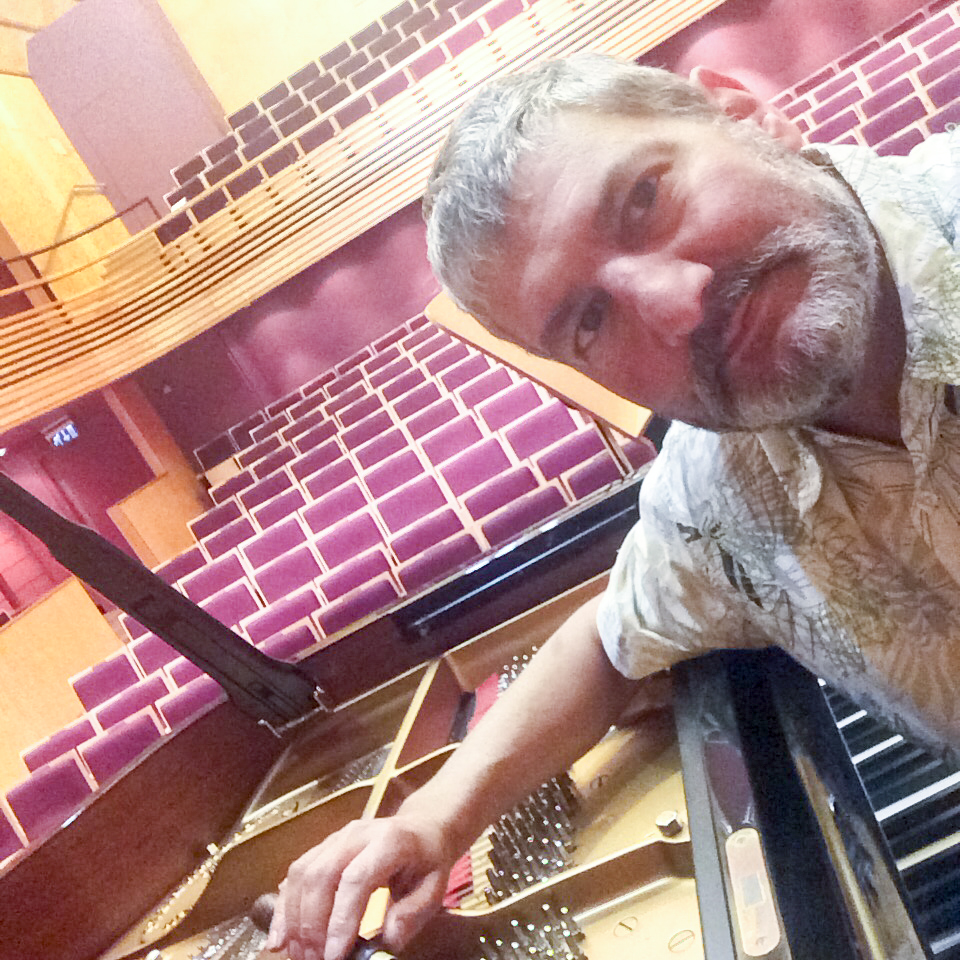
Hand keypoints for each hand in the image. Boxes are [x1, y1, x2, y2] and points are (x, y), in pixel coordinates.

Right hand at [265, 812, 455, 959]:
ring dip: (294, 919)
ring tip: (299, 954)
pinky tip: (281, 936)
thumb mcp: (434, 888)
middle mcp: (357, 834)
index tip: (334, 956)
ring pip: (303, 873)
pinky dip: (284, 906)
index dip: (340, 919)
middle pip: (322, 875)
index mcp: (390, 841)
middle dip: (312, 924)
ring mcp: (337, 837)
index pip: (356, 879)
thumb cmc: (428, 860)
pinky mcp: (324, 846)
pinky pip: (296, 872)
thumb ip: (412, 914)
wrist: (422, 827)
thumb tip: (386, 940)